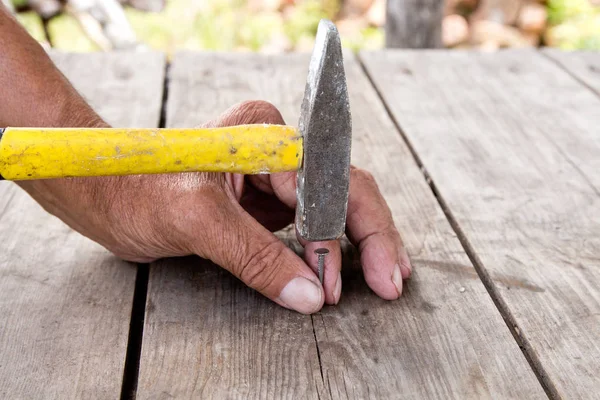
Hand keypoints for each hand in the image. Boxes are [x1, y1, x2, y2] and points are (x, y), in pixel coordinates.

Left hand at [20, 100, 411, 313]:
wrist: (110, 195)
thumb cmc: (140, 191)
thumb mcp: (197, 222)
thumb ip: (254, 256)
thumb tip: (309, 294)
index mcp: (268, 136)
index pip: (325, 184)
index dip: (342, 235)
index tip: (344, 282)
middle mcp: (280, 152)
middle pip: (345, 192)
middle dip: (371, 237)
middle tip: (393, 280)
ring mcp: (277, 180)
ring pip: (336, 210)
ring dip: (361, 246)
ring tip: (385, 277)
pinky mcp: (268, 206)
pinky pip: (312, 228)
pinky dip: (333, 252)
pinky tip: (351, 270)